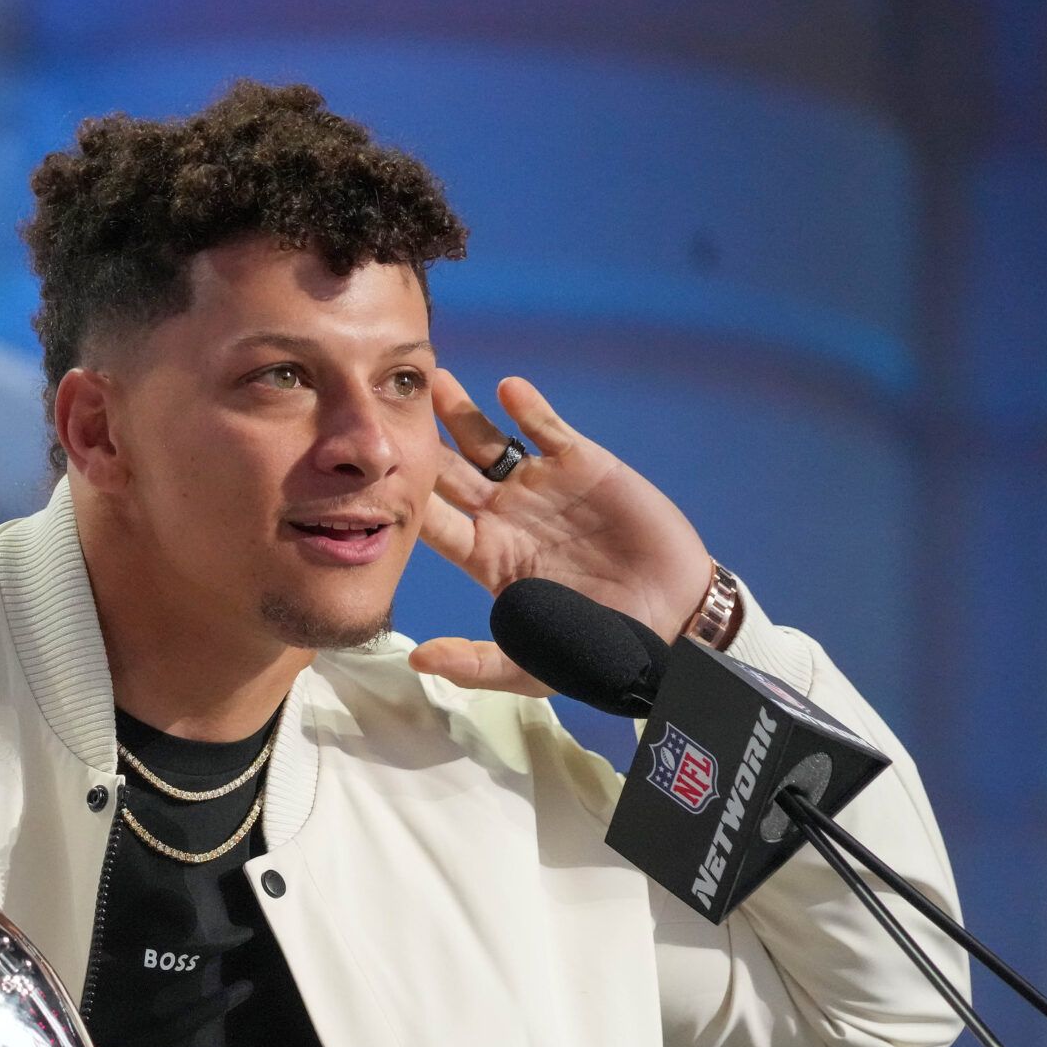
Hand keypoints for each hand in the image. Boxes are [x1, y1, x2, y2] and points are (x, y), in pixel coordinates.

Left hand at [408, 371, 714, 694]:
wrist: (671, 620)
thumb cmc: (598, 647)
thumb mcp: (531, 666)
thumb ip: (475, 663)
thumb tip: (418, 660)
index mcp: (488, 556)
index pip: (437, 523)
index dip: (408, 499)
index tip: (374, 476)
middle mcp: (506, 515)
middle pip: (451, 473)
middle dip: (423, 443)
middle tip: (389, 409)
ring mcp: (542, 487)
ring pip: (490, 442)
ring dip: (464, 413)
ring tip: (437, 381)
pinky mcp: (582, 464)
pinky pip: (548, 430)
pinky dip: (529, 409)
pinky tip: (509, 389)